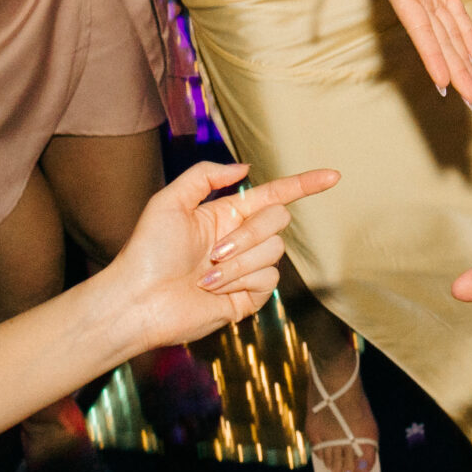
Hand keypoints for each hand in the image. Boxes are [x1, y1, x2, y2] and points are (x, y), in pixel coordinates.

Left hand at [96, 160, 338, 351]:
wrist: (137, 302)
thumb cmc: (146, 253)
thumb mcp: (168, 202)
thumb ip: (205, 176)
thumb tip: (245, 169)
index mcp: (226, 215)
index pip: (275, 195)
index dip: (305, 184)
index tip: (333, 176)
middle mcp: (241, 239)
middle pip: (278, 219)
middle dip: (249, 234)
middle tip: (214, 252)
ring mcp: (247, 269)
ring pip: (273, 251)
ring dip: (237, 263)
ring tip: (204, 277)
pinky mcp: (249, 296)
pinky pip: (268, 279)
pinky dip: (240, 282)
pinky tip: (214, 291)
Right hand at [361, 0, 471, 104]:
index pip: (422, 32)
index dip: (434, 58)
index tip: (444, 84)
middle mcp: (418, 0)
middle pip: (440, 42)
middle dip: (455, 70)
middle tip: (470, 99)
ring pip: (450, 33)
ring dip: (462, 60)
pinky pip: (456, 13)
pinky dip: (465, 33)